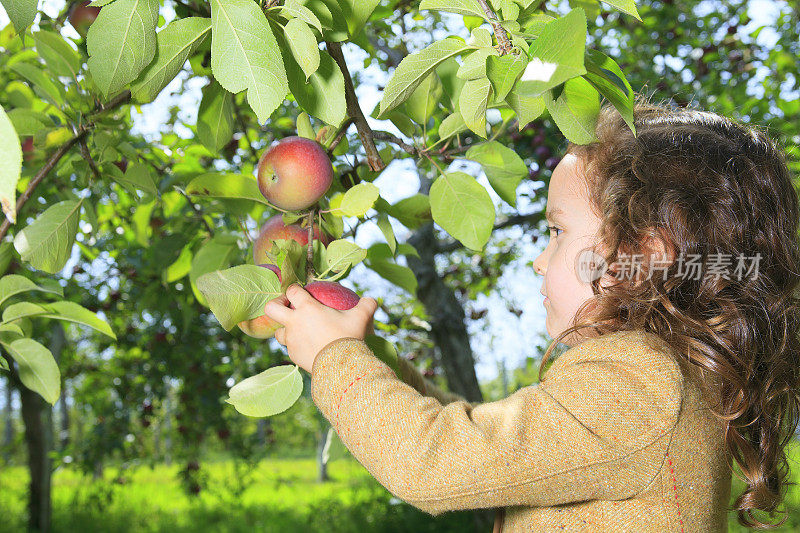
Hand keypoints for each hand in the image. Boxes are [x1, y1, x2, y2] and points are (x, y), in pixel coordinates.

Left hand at [264, 283, 378, 372]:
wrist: (340, 367)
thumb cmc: (348, 338)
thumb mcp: (360, 318)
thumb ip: (366, 305)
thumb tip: (372, 300)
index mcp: (307, 308)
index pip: (292, 290)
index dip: (294, 288)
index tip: (300, 291)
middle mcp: (294, 322)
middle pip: (271, 308)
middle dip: (276, 304)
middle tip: (286, 306)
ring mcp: (291, 340)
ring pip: (278, 331)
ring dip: (285, 328)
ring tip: (297, 329)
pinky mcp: (293, 355)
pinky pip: (290, 347)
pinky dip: (296, 345)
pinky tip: (307, 346)